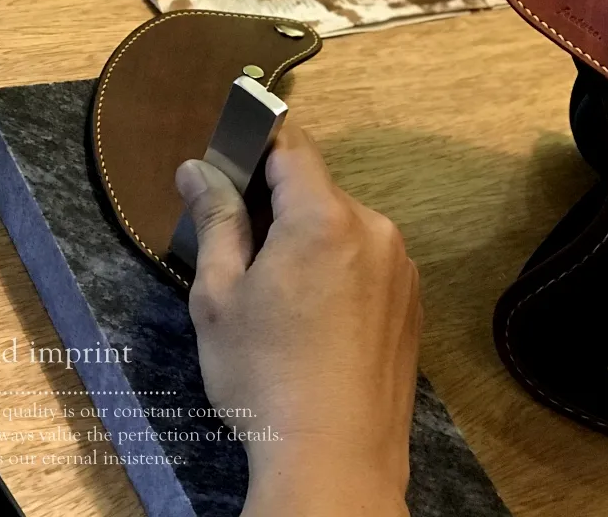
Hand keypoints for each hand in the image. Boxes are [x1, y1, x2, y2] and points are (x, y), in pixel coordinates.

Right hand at [176, 125, 421, 516]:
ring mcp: (400, 266)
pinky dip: (339, 265)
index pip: (293, 145)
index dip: (257, 142)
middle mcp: (375, 229)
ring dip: (309, 236)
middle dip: (277, 202)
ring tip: (281, 293)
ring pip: (343, 224)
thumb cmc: (263, 376)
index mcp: (325, 218)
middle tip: (242, 247)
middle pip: (317, 189)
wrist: (336, 464)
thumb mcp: (220, 296)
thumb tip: (196, 169)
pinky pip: (368, 258)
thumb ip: (214, 219)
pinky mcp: (412, 300)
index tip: (230, 163)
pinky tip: (319, 317)